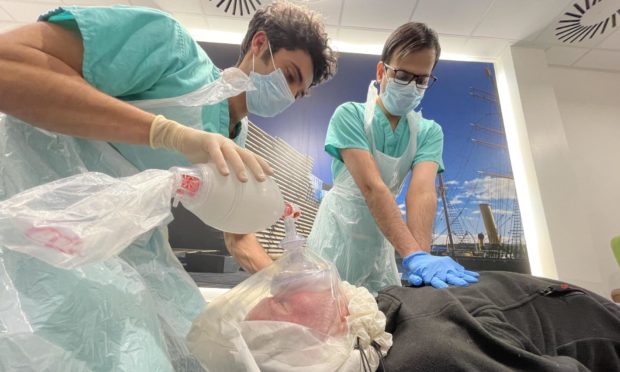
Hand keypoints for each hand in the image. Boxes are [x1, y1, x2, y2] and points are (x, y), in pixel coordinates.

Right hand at [149, 115, 272, 181]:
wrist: (183, 140)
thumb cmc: (200, 155)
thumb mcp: (213, 166)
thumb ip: (220, 175)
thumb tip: (227, 194)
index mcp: (233, 150)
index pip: (251, 156)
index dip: (262, 163)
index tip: (272, 174)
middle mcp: (230, 145)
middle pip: (247, 155)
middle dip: (256, 167)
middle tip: (262, 179)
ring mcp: (220, 142)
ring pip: (233, 154)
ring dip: (240, 166)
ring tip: (244, 179)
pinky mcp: (208, 141)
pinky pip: (216, 152)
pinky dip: (221, 162)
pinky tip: (224, 172)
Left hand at [403, 251, 478, 288]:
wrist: (420, 258)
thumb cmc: (417, 271)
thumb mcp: (413, 275)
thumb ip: (415, 279)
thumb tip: (418, 281)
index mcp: (431, 275)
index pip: (437, 281)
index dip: (442, 285)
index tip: (447, 288)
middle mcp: (441, 271)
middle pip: (450, 277)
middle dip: (457, 281)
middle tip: (465, 284)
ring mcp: (447, 267)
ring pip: (458, 273)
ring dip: (467, 277)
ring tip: (475, 281)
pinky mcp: (452, 264)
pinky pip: (461, 269)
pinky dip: (469, 273)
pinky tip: (476, 276)